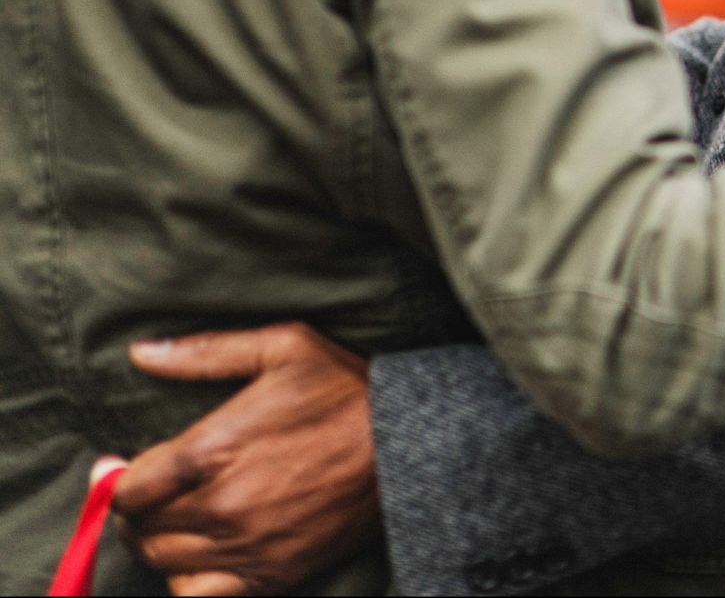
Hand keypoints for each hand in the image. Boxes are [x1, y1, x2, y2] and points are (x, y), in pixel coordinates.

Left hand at [113, 324, 377, 596]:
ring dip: (160, 543)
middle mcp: (220, 506)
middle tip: (157, 493)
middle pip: (140, 529)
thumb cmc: (345, 389)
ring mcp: (245, 545)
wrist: (408, 443)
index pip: (127, 489)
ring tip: (179, 521)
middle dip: (140, 511)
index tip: (131, 470)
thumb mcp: (284, 347)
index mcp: (211, 450)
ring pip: (163, 562)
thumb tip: (141, 352)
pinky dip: (187, 581)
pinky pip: (198, 596)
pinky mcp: (271, 573)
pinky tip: (201, 556)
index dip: (122, 480)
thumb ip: (206, 351)